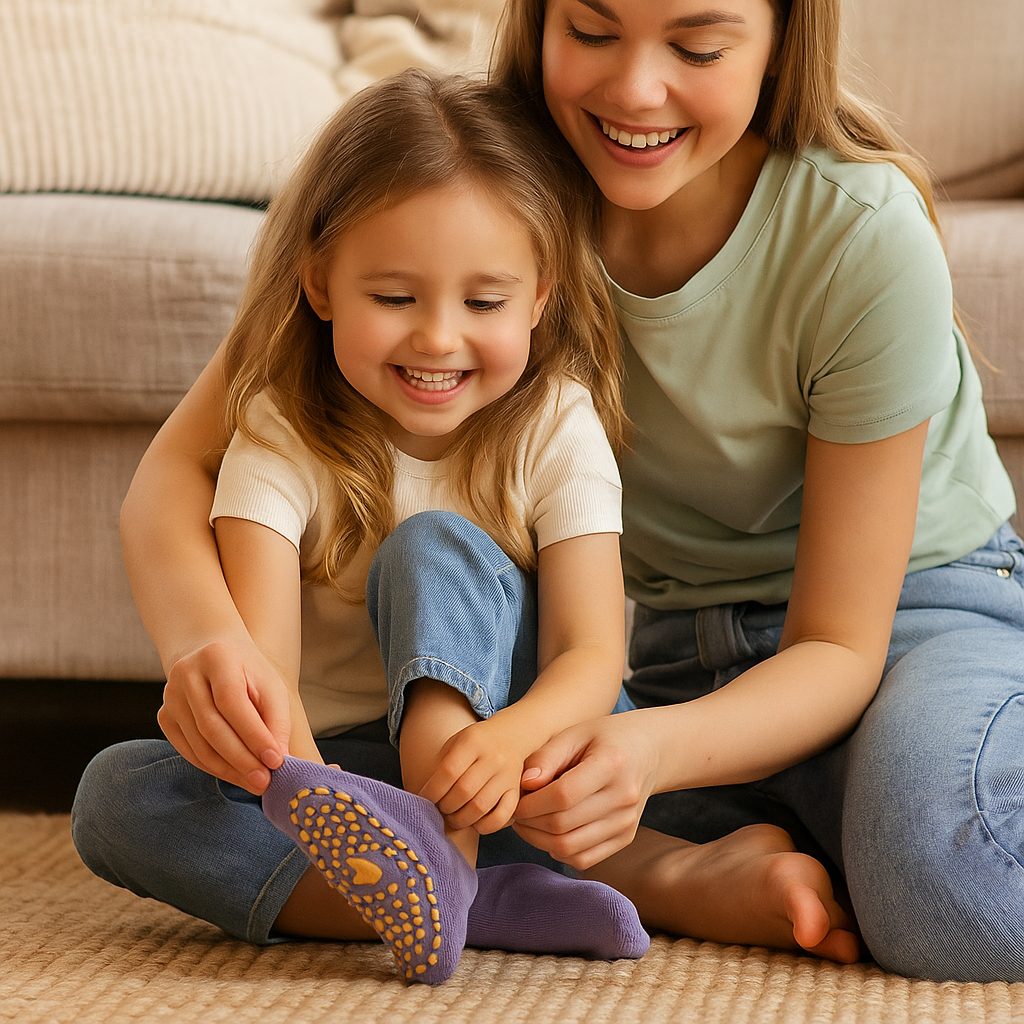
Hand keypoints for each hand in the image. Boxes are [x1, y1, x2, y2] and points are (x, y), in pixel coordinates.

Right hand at [157, 639, 291, 793]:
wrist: (210, 654)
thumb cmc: (248, 671)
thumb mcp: (270, 684)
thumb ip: (277, 719)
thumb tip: (279, 758)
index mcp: (216, 656)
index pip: (232, 701)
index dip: (254, 734)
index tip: (276, 760)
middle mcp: (186, 674)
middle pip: (212, 726)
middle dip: (242, 759)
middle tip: (265, 782)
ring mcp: (170, 697)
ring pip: (199, 744)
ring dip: (229, 770)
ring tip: (254, 783)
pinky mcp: (164, 717)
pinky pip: (189, 751)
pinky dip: (214, 768)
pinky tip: (235, 775)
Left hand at [418, 715, 536, 834]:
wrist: (511, 734)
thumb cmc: (475, 743)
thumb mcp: (455, 742)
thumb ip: (441, 764)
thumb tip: (423, 796)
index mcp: (472, 742)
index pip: (449, 771)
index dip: (432, 791)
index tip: (423, 799)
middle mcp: (492, 758)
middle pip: (464, 791)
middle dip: (445, 806)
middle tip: (439, 809)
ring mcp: (507, 775)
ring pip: (481, 806)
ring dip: (461, 819)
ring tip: (453, 818)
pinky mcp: (516, 790)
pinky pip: (502, 816)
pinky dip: (486, 826)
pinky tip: (475, 823)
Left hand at [512, 710, 659, 870]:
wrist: (647, 752)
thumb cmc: (604, 738)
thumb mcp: (575, 734)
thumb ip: (547, 756)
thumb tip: (524, 784)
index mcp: (611, 764)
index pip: (563, 796)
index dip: (531, 803)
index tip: (517, 799)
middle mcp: (623, 797)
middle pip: (563, 825)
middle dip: (529, 823)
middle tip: (517, 812)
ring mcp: (626, 822)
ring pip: (570, 848)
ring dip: (539, 840)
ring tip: (529, 822)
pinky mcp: (625, 838)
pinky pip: (583, 859)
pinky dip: (559, 851)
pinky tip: (550, 833)